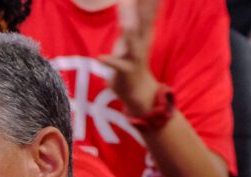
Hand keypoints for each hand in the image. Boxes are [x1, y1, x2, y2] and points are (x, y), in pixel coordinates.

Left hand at [98, 0, 160, 116]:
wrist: (138, 93)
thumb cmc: (131, 63)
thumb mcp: (131, 39)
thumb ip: (130, 21)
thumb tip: (126, 3)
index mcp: (143, 34)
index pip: (147, 10)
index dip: (149, 0)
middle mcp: (141, 42)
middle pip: (145, 19)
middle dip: (144, 4)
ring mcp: (135, 57)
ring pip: (133, 39)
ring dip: (128, 28)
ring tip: (124, 15)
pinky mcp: (126, 72)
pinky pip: (117, 66)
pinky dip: (110, 61)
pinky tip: (101, 57)